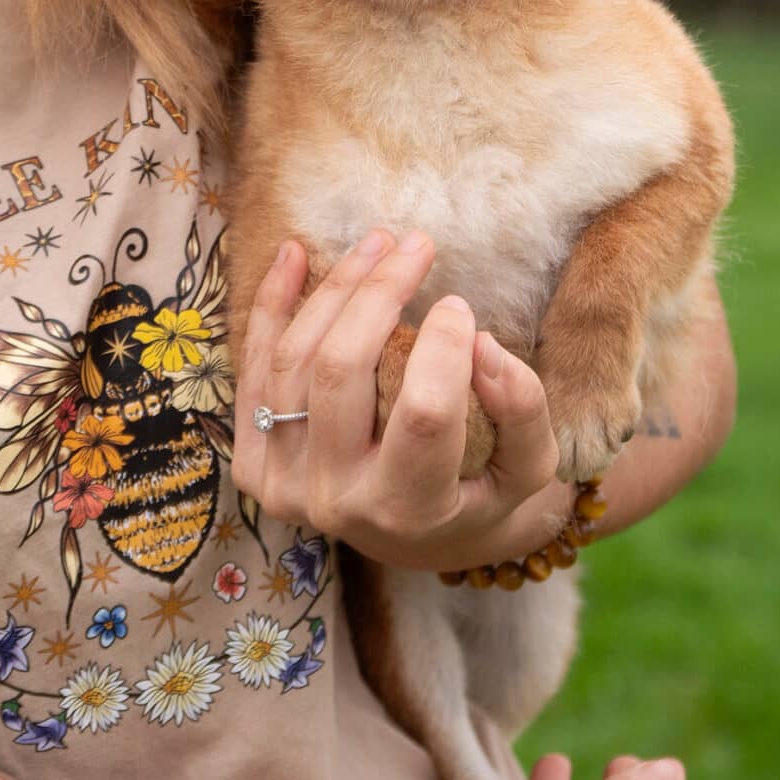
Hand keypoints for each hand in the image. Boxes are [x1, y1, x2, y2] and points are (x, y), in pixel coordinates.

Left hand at [231, 230, 566, 569]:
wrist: (414, 537)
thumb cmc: (481, 495)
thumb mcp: (527, 469)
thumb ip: (521, 410)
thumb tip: (482, 344)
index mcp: (408, 509)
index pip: (423, 414)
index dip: (442, 347)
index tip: (459, 303)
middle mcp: (335, 500)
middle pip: (341, 372)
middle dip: (380, 293)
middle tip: (417, 244)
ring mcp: (283, 483)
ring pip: (295, 360)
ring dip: (334, 287)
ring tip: (377, 243)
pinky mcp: (252, 460)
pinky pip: (255, 369)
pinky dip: (271, 306)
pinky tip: (294, 256)